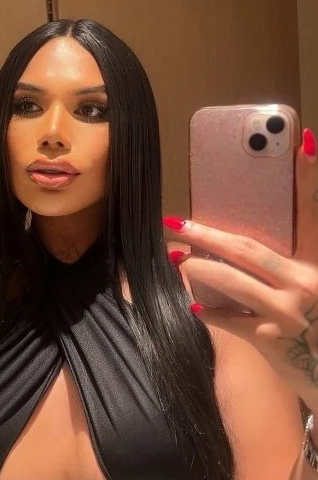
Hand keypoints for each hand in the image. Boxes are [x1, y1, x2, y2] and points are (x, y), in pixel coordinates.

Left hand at [164, 129, 317, 411]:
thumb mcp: (315, 287)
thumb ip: (294, 263)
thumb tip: (243, 245)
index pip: (313, 212)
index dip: (309, 175)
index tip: (301, 139)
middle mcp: (307, 283)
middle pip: (249, 249)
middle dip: (208, 234)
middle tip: (177, 222)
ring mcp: (287, 313)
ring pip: (232, 282)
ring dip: (199, 268)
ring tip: (178, 258)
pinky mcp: (270, 340)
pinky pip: (229, 319)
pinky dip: (209, 311)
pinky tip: (195, 306)